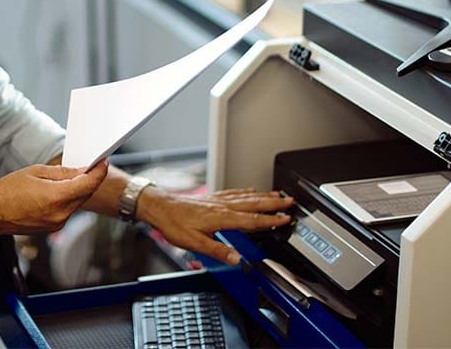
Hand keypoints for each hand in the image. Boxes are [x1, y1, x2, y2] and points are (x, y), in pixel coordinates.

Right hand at [0, 159, 108, 234]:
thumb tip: (80, 171)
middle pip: (85, 194)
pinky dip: (67, 199)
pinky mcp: (52, 228)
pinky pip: (67, 210)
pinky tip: (58, 191)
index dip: (98, 172)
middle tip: (88, 166)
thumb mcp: (36, 172)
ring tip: (67, 178)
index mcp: (56, 198)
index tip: (102, 162)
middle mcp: (60, 214)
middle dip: (88, 180)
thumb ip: (62, 172)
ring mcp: (56, 223)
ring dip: (76, 190)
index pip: (88, 185)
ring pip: (76, 203)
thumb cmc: (7, 192)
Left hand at [137, 187, 292, 264]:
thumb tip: (236, 259)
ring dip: (263, 196)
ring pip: (246, 197)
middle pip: (254, 204)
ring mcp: (218, 201)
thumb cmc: (174, 224)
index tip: (285, 219)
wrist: (160, 207)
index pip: (252, 220)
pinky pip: (234, 193)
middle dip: (273, 203)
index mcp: (221, 218)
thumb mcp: (194, 243)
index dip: (270, 221)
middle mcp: (222, 206)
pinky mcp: (212, 198)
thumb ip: (217, 251)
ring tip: (278, 195)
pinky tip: (251, 190)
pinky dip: (246, 192)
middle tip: (290, 201)